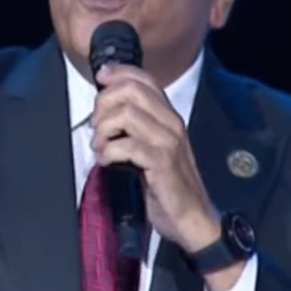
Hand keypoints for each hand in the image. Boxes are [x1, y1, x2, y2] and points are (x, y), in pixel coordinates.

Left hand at [90, 64, 220, 253]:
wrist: (194, 217)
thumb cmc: (169, 183)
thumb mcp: (154, 147)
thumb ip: (136, 125)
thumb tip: (106, 108)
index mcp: (168, 116)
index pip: (144, 78)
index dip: (118, 72)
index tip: (101, 78)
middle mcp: (171, 123)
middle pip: (131, 90)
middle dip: (104, 103)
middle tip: (96, 126)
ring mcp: (168, 142)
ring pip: (126, 114)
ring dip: (103, 129)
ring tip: (99, 147)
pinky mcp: (162, 163)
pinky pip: (127, 145)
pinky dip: (108, 152)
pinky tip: (105, 162)